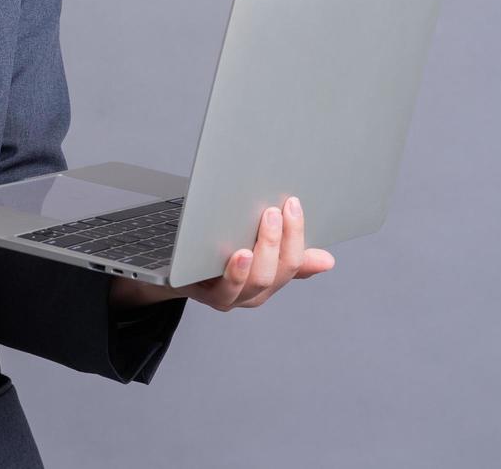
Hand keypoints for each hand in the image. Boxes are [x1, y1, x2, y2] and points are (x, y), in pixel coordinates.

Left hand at [108, 195, 335, 312]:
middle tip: (274, 210)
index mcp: (270, 280)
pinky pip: (223, 291)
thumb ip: (286, 255)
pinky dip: (235, 273)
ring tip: (263, 224)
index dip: (296, 234)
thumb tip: (327, 260)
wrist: (174, 275)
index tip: (293, 203)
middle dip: (279, 239)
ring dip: (263, 251)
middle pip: (276, 272)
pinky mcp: (203, 295)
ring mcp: (229, 297)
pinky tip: (239, 254)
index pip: (295, 263)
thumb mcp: (255, 252)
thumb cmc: (217, 257)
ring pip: (255, 282)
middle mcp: (253, 294)